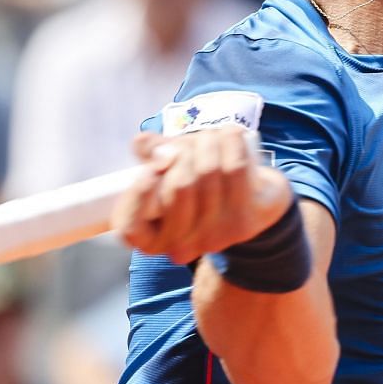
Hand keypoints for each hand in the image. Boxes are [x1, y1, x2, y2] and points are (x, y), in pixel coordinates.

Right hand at [112, 129, 293, 266]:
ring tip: (208, 138)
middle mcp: (179, 246)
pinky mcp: (244, 223)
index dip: (139, 195)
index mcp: (149, 237)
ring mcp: (213, 238)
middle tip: (185, 143)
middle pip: (178, 186)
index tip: (150, 168)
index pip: (131, 228)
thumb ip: (152, 155)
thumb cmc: (198, 178)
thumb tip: (141, 142)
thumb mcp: (168, 166)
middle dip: (182, 150)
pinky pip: (234, 168)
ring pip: (208, 171)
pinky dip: (230, 141)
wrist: (251, 195)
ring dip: (206, 142)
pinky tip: (229, 137)